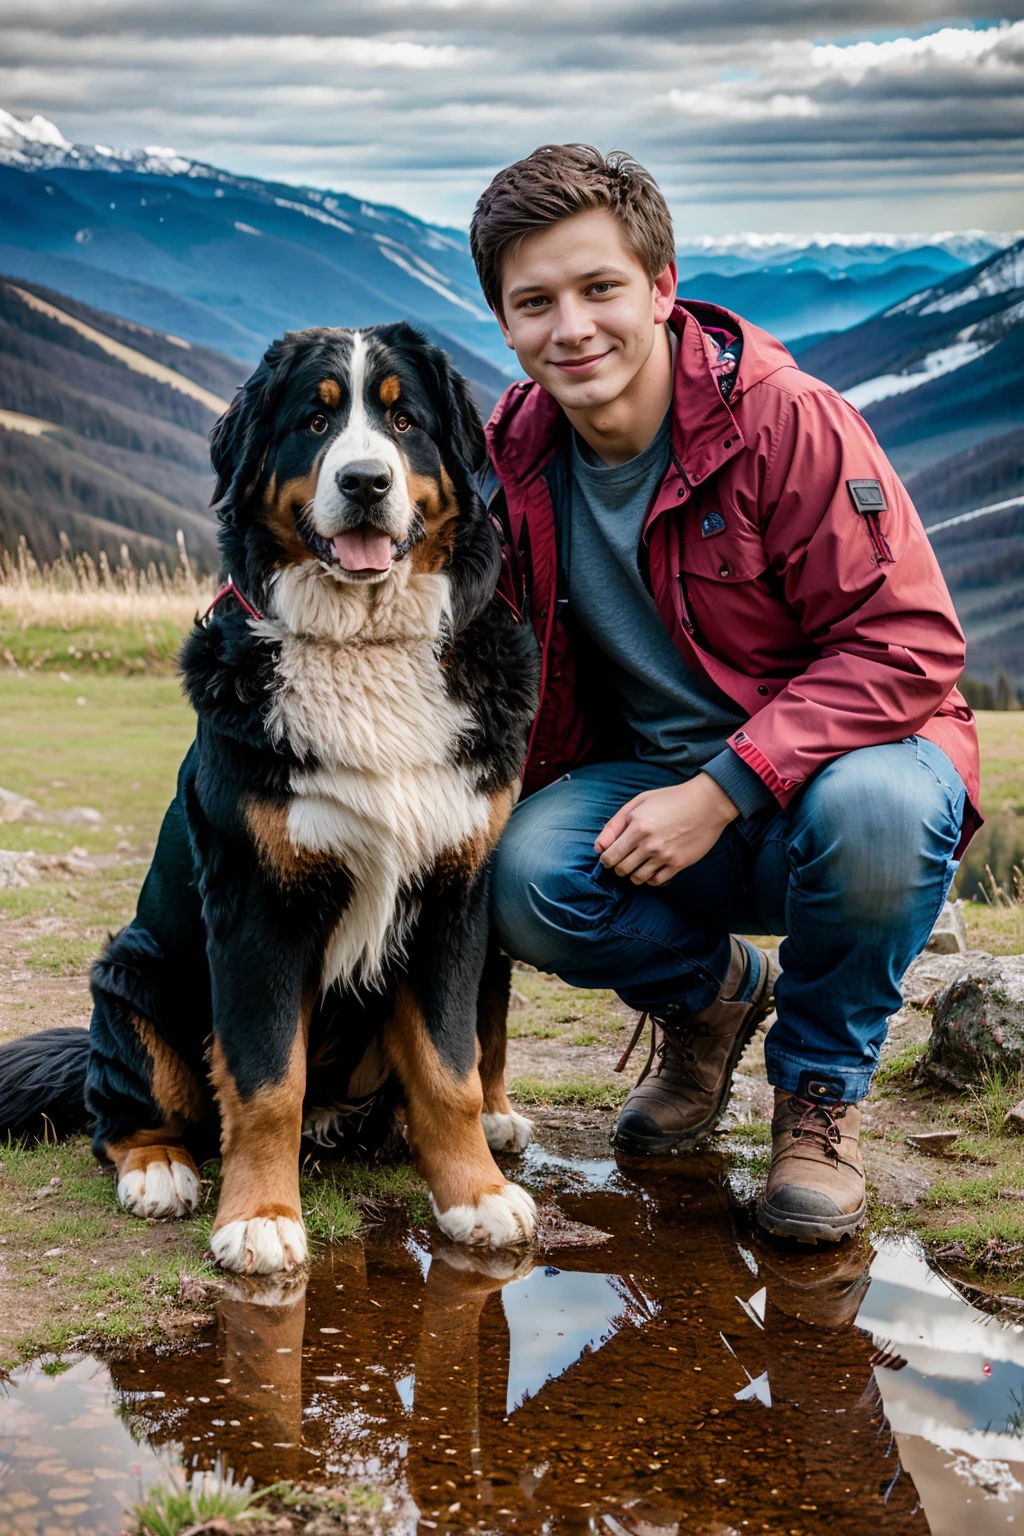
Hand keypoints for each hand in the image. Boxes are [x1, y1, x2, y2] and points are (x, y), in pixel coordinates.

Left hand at [595, 773, 739, 886]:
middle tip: (624, 859)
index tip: (610, 855)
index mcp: (637, 826)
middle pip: (621, 870)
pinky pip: (656, 881)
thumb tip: (599, 847)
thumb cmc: (671, 799)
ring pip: (637, 878)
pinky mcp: (679, 864)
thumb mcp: (639, 802)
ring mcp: (665, 856)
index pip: (609, 856)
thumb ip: (615, 824)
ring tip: (639, 862)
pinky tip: (652, 867)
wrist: (707, 803)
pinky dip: (650, 878)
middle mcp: (649, 844)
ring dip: (633, 873)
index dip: (605, 858)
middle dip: (618, 867)